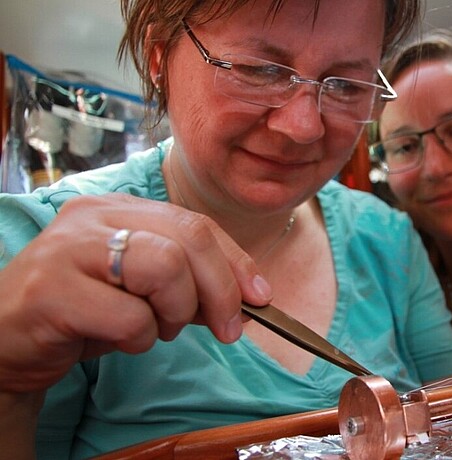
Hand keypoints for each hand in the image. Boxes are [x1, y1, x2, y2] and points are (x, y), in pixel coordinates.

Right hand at [0, 193, 271, 392]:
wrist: (6, 342)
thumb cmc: (82, 313)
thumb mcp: (143, 291)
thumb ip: (190, 285)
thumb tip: (252, 295)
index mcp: (119, 208)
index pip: (196, 224)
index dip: (237, 262)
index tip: (261, 297)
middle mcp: (93, 216)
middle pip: (189, 239)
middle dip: (221, 290)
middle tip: (228, 329)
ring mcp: (68, 249)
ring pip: (164, 269)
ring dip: (174, 314)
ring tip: (153, 330)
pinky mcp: (50, 290)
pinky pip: (129, 318)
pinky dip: (138, 339)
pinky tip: (116, 340)